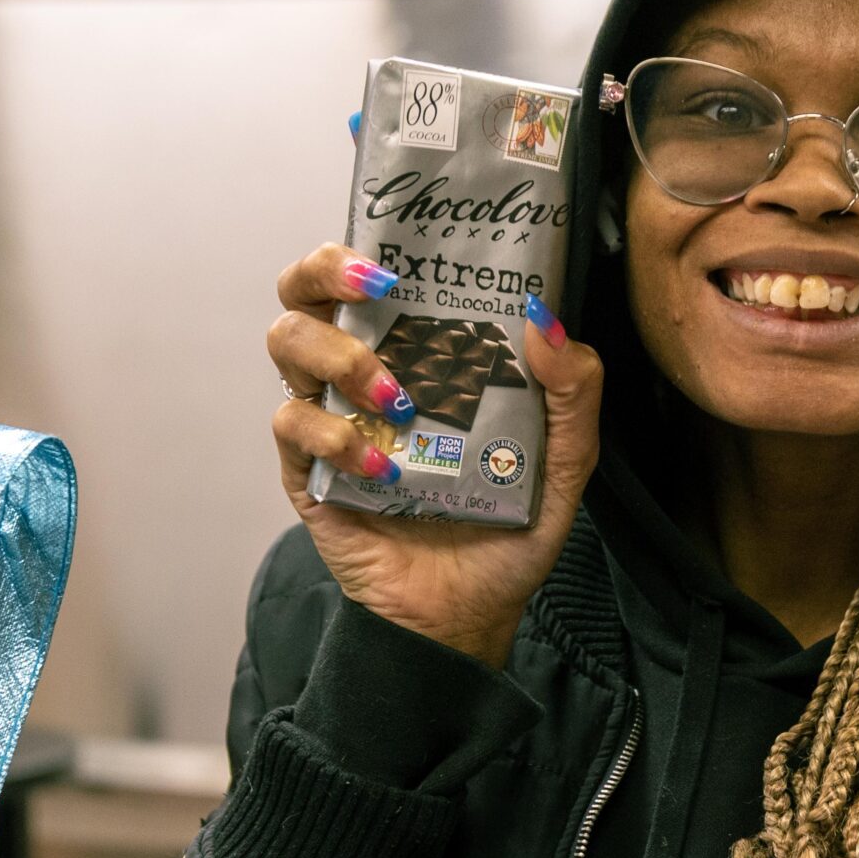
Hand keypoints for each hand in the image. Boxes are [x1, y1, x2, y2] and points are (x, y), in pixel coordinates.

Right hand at [268, 243, 603, 669]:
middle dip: (326, 269)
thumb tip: (545, 321)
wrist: (465, 616)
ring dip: (341, 356)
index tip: (400, 248)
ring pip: (287, 342)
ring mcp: (329, 417)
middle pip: (304, 290)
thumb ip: (572, 392)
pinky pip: (290, 422)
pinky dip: (333, 435)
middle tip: (377, 287)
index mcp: (421, 353)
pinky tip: (381, 466)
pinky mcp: (305, 470)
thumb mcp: (565, 461)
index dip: (368, 241)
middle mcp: (364, 372)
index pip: (376, 276)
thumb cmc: (509, 530)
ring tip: (397, 398)